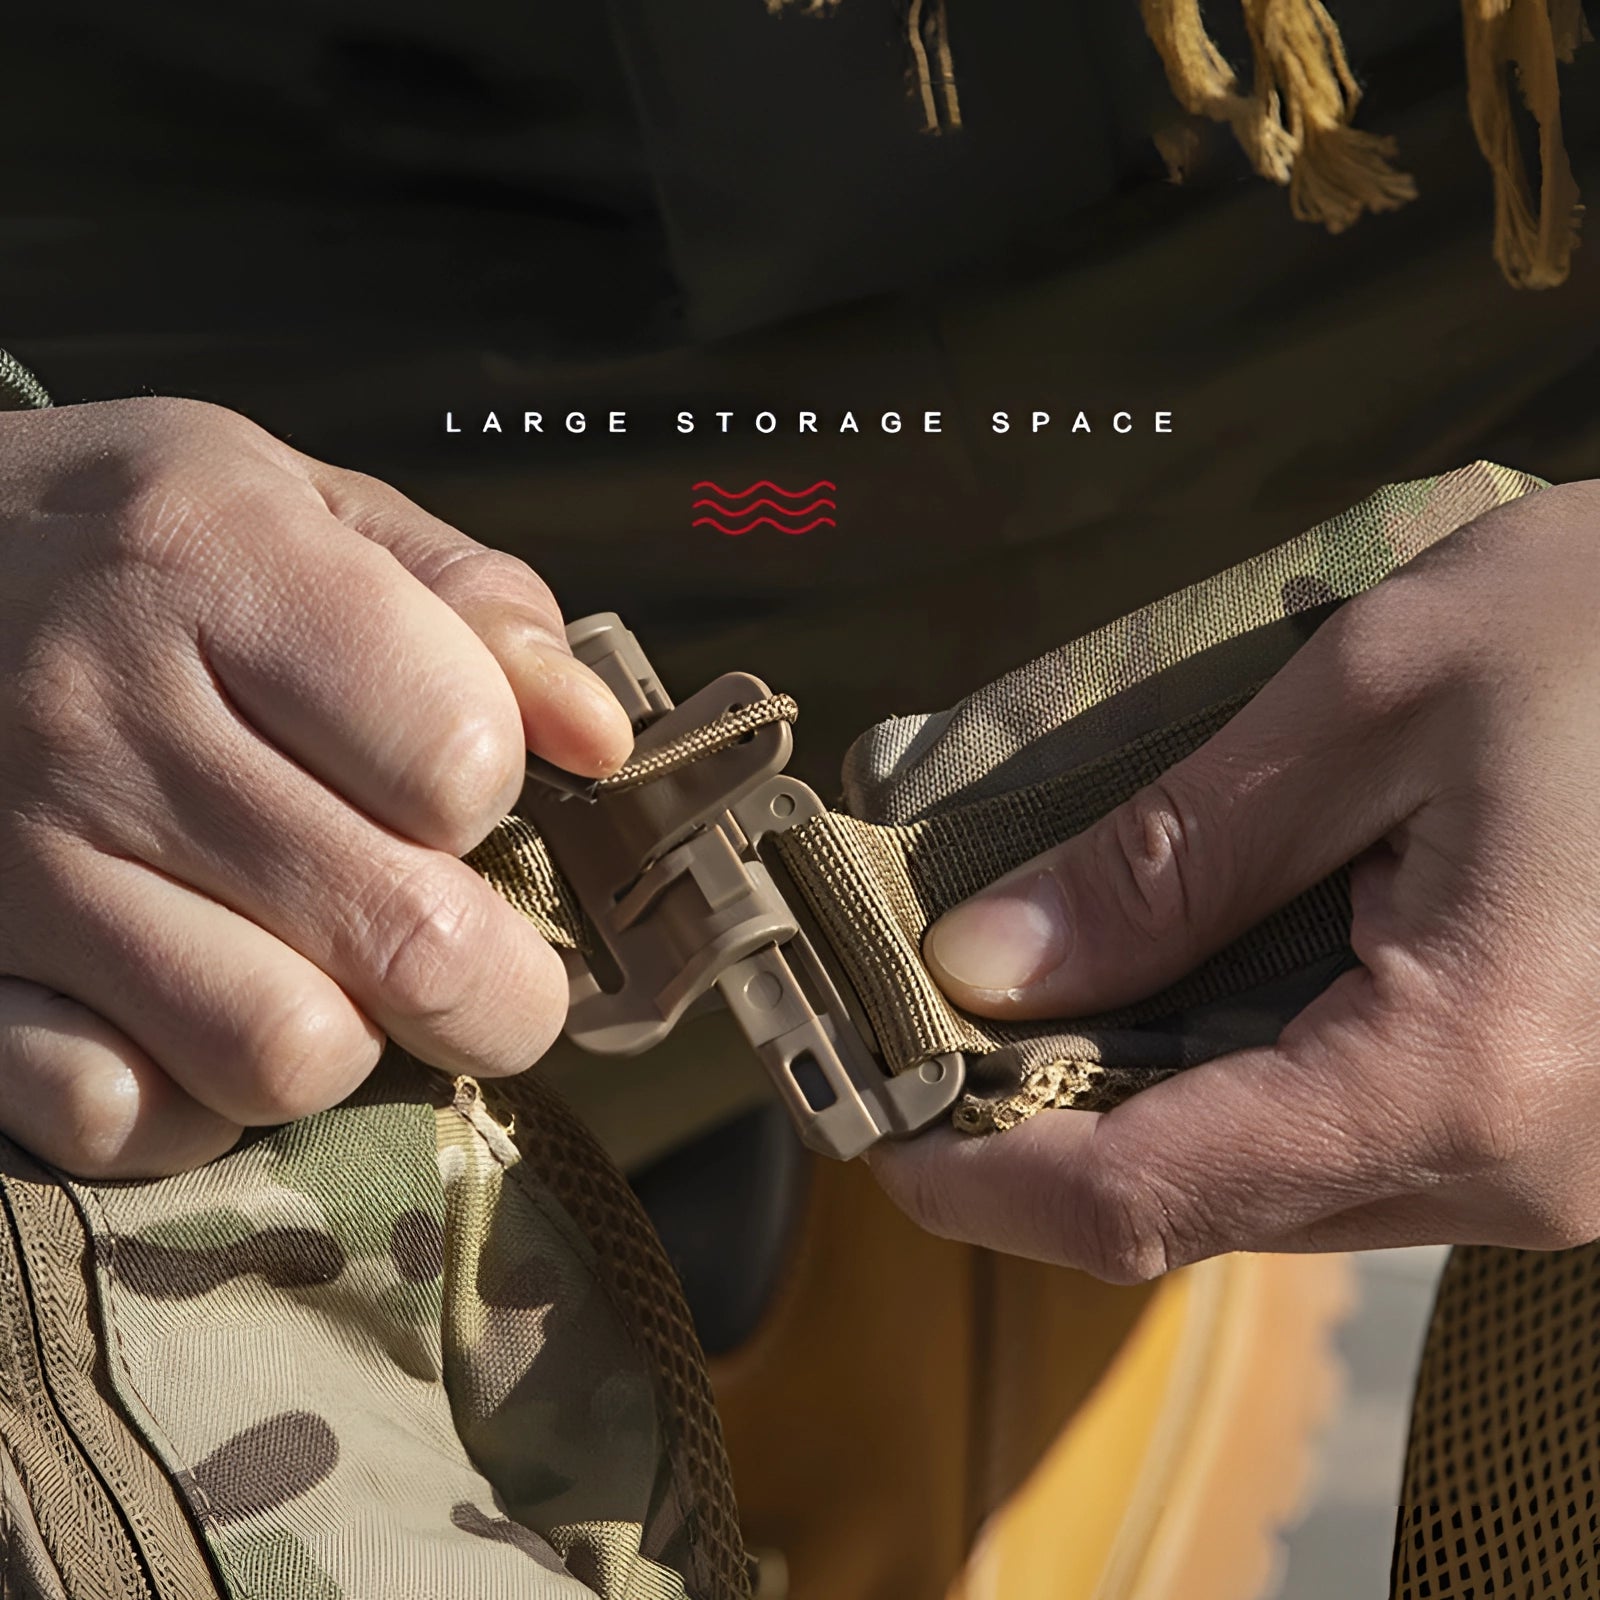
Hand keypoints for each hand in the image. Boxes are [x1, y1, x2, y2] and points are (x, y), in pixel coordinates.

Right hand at [0, 398, 631, 1177]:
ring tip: (315, 966)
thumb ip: (465, 599)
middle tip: (472, 951)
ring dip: (341, 1035)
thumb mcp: (292, 498)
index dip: (490, 791)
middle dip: (490, 976)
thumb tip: (599, 738)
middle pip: (404, 935)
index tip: (455, 786)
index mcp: (216, 566)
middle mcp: (104, 721)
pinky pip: (125, 1119)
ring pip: (282, 1053)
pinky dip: (189, 1102)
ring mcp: (12, 866)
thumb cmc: (123, 542)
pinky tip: (186, 1015)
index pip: (455, 754)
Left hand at [871, 480, 1599, 1280]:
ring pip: (1269, 1181)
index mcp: (1461, 1075)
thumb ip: (1168, 855)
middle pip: (1197, 1204)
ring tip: (1013, 993)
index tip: (860, 1120)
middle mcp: (1519, 1169)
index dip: (976, 1178)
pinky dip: (1226, 1078)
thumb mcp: (1376, 699)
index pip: (1145, 1195)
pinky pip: (1347, 1138)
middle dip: (1032, 1132)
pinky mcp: (1555, 1123)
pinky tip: (1164, 983)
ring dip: (1124, 1101)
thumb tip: (983, 966)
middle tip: (912, 1031)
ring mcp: (1551, 1164)